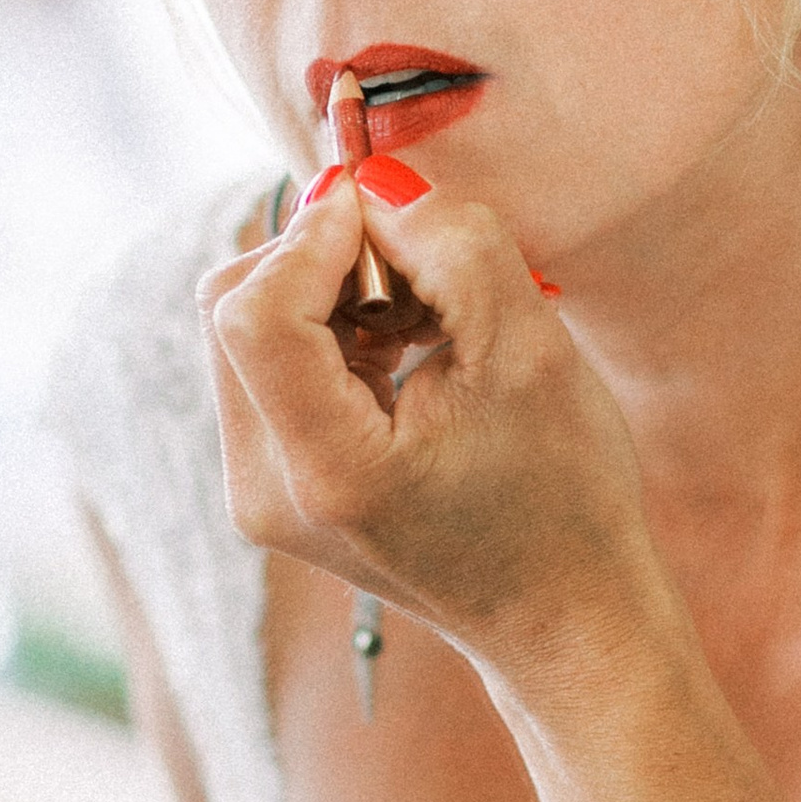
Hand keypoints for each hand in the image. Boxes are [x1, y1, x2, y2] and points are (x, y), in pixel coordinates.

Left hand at [199, 174, 656, 676]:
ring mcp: (260, 492)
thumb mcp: (530, 350)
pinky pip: (272, 362)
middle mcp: (265, 490)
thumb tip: (375, 182)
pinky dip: (333, 327)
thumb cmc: (564, 498)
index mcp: (328, 472)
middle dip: (323, 258)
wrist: (563, 619)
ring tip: (427, 319)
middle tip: (420, 269)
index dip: (315, 237)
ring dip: (332, 289)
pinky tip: (408, 347)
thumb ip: (452, 244)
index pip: (255, 312)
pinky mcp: (274, 479)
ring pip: (250, 327)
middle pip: (236, 308)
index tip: (390, 213)